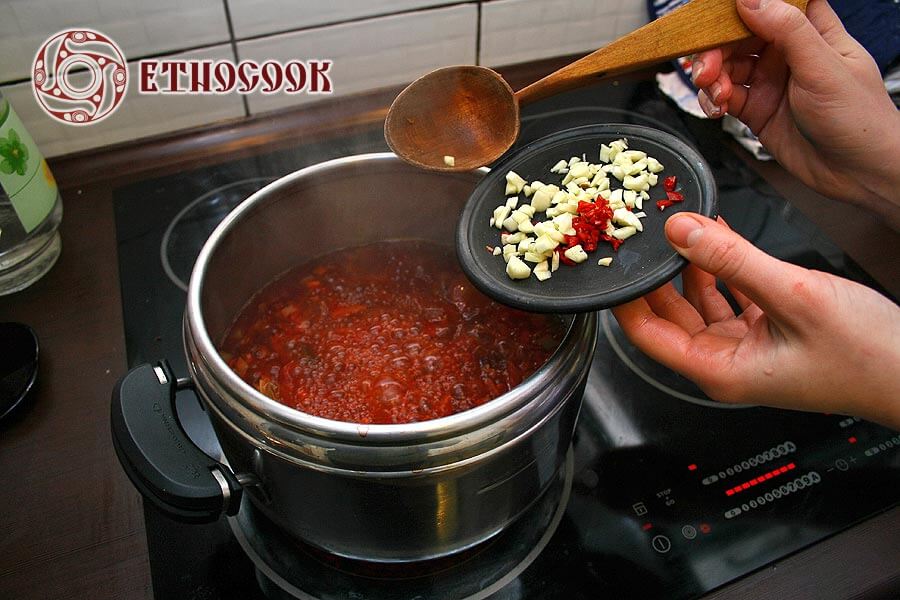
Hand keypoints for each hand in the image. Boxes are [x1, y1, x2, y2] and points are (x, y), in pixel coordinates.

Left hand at [612, 213, 899, 429]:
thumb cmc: (867, 356)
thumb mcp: (792, 295)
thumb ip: (732, 260)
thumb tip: (681, 230)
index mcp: (719, 369)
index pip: (646, 335)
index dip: (623, 300)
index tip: (609, 265)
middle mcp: (726, 362)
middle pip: (668, 316)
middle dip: (654, 276)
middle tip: (639, 237)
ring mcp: (748, 348)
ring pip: (699, 303)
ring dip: (689, 266)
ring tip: (677, 228)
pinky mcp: (770, 332)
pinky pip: (731, 297)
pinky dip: (723, 269)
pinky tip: (717, 239)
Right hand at [691, 0, 899, 228]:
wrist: (858, 173)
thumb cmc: (858, 117)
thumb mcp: (823, 67)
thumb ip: (787, 30)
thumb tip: (750, 1)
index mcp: (812, 31)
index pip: (773, 5)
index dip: (744, 8)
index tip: (717, 19)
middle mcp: (788, 53)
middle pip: (740, 36)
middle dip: (717, 50)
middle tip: (706, 69)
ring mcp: (770, 82)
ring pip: (727, 66)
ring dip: (712, 77)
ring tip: (715, 93)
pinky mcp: (757, 110)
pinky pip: (725, 96)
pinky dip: (714, 100)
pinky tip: (717, 108)